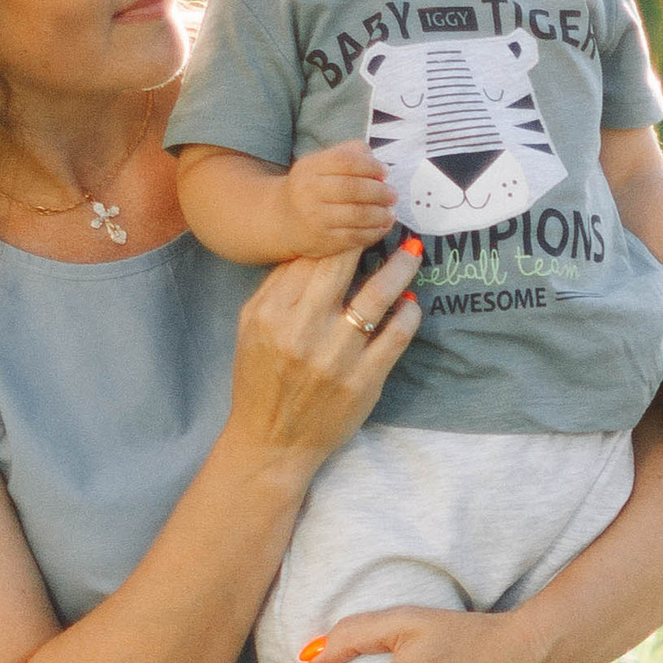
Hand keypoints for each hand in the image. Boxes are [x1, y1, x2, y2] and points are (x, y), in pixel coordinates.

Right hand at [225, 236, 420, 464]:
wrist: (272, 442)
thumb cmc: (260, 379)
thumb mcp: (250, 327)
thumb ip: (277, 286)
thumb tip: (312, 247)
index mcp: (271, 314)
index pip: (308, 257)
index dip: (335, 234)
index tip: (355, 221)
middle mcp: (302, 332)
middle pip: (341, 266)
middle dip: (367, 237)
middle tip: (387, 222)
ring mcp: (337, 357)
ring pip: (378, 295)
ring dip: (400, 268)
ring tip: (412, 252)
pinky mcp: (365, 381)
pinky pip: (397, 335)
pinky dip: (408, 314)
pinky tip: (410, 304)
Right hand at [284, 142, 396, 254]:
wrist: (282, 219)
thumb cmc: (312, 187)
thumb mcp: (320, 164)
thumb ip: (348, 154)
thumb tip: (374, 159)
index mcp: (311, 168)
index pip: (345, 161)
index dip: (370, 165)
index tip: (385, 172)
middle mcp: (309, 191)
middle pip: (353, 189)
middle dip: (380, 192)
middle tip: (393, 195)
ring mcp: (315, 218)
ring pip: (357, 215)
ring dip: (381, 214)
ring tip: (391, 213)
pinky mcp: (323, 241)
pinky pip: (355, 237)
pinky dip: (374, 232)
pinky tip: (383, 227)